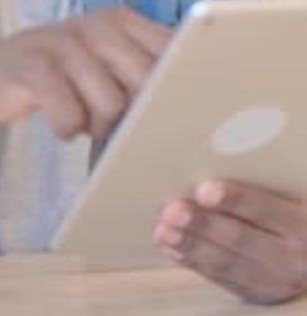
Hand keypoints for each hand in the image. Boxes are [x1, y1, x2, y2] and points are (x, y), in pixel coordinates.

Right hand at [0, 7, 171, 139]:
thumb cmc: (63, 75)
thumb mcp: (106, 61)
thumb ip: (146, 70)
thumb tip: (197, 103)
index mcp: (123, 20)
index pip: (173, 49)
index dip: (184, 82)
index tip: (186, 108)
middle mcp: (98, 24)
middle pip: (148, 81)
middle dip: (138, 114)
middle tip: (115, 120)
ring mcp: (65, 43)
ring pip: (112, 105)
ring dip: (99, 126)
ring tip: (84, 119)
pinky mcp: (36, 67)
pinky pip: (71, 117)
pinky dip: (67, 129)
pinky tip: (60, 122)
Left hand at [153, 179, 306, 303]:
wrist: (304, 252)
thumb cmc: (289, 209)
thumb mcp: (285, 195)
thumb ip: (260, 184)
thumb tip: (213, 162)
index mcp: (300, 223)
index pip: (266, 210)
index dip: (235, 199)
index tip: (203, 190)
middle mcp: (290, 257)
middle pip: (241, 239)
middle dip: (203, 225)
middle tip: (173, 210)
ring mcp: (273, 280)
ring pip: (227, 263)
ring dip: (191, 245)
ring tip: (163, 229)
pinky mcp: (256, 294)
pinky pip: (222, 279)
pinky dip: (193, 262)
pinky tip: (172, 247)